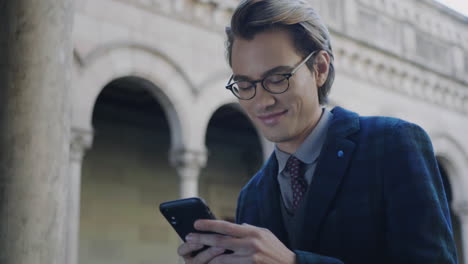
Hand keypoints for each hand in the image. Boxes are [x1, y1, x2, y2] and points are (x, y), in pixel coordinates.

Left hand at [181, 219, 295, 263]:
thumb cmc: (276, 250)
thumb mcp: (265, 234)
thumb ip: (249, 230)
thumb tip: (237, 225)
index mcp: (252, 231)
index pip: (226, 226)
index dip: (209, 224)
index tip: (196, 223)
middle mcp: (250, 242)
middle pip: (220, 240)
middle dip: (202, 239)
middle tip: (188, 237)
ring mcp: (250, 256)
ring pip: (221, 257)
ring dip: (206, 256)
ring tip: (195, 254)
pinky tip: (209, 263)